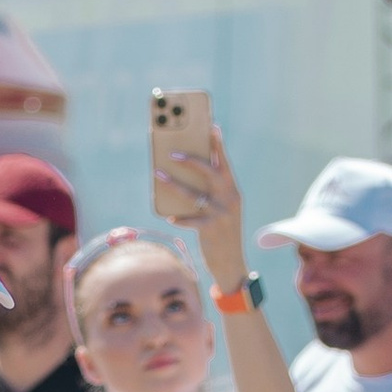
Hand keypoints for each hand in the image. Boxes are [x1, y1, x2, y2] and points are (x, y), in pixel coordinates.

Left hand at [154, 124, 249, 293]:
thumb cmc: (222, 234)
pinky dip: (179, 217)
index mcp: (234, 191)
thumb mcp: (222, 211)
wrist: (232, 264)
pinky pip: (191, 220)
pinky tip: (169, 216)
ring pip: (194, 194)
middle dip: (191, 160)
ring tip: (158, 175)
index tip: (210, 126)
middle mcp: (231, 199)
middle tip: (171, 153)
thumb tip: (183, 178)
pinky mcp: (212, 230)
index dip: (217, 145)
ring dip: (174, 184)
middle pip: (210, 172)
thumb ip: (210, 194)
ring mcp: (222, 214)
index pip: (225, 163)